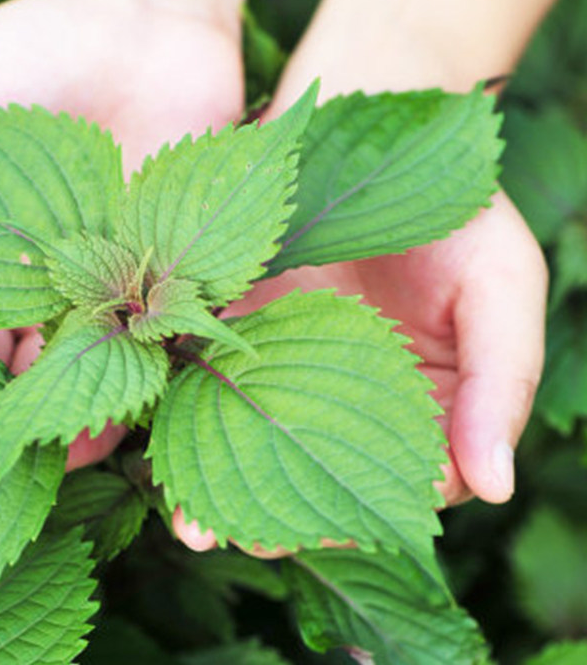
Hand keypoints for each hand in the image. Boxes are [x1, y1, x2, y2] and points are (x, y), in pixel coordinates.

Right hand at [0, 0, 243, 468]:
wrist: (141, 26)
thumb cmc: (23, 47)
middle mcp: (21, 281)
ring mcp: (89, 287)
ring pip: (63, 367)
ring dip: (57, 414)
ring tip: (59, 448)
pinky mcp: (153, 282)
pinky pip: (138, 345)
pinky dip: (128, 384)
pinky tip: (121, 415)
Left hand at [175, 189, 546, 551]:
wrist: (373, 125)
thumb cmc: (455, 210)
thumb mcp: (502, 287)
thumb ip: (503, 381)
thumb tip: (497, 485)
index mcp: (426, 399)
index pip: (408, 482)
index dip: (371, 514)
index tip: (337, 533)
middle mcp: (352, 391)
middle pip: (322, 476)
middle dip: (285, 519)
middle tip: (245, 539)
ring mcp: (288, 362)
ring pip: (258, 442)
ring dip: (225, 487)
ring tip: (196, 525)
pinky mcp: (236, 328)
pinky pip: (208, 385)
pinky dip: (185, 418)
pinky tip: (162, 448)